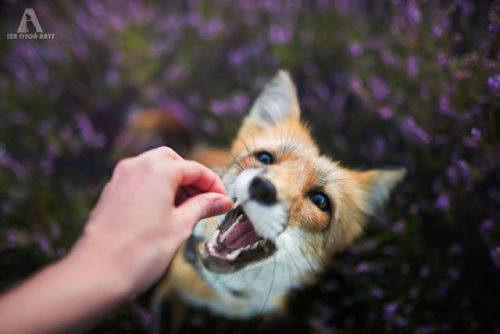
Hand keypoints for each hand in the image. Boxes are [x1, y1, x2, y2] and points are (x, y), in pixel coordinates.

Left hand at [70, 146, 231, 295]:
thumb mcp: (180, 226)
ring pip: (155, 169)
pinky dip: (156, 189)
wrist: (98, 273)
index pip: (195, 169)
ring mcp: (121, 178)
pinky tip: (165, 212)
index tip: (223, 200)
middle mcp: (136, 166)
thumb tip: (220, 200)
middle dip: (192, 179)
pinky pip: (140, 181)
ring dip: (174, 183)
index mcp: (157, 170)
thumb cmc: (140, 251)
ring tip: (188, 209)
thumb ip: (202, 207)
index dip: (213, 184)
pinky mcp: (111, 192)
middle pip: (173, 162)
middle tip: (207, 201)